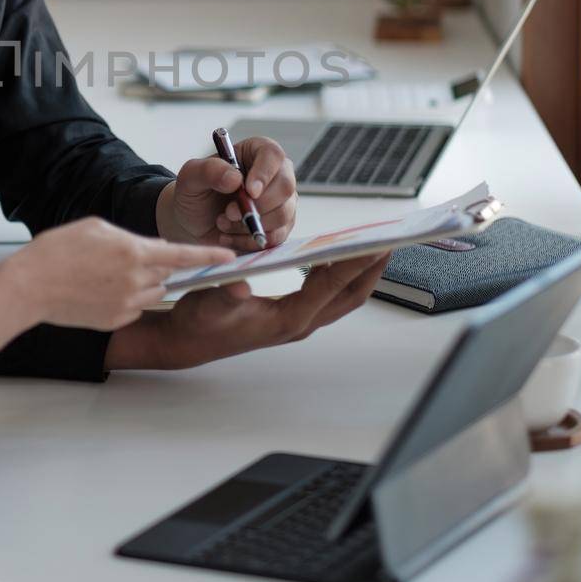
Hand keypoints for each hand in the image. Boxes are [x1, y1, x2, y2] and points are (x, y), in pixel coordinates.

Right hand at [0, 218, 233, 331]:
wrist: (30, 286)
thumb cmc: (59, 251)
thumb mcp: (97, 228)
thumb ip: (131, 238)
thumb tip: (148, 249)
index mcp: (135, 252)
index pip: (184, 255)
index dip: (210, 255)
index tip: (232, 257)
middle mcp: (136, 280)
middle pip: (166, 273)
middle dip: (157, 265)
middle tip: (125, 257)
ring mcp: (127, 304)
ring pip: (152, 291)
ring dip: (142, 282)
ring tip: (107, 274)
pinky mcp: (116, 319)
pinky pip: (134, 307)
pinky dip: (125, 298)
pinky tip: (98, 290)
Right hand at [105, 252, 391, 370]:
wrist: (189, 341)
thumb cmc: (199, 322)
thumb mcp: (208, 303)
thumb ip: (226, 293)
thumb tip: (240, 284)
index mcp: (287, 319)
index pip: (332, 287)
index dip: (356, 264)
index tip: (375, 243)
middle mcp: (300, 323)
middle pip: (350, 295)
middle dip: (373, 268)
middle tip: (391, 240)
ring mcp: (300, 321)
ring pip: (344, 296)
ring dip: (362, 271)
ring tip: (376, 243)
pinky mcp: (294, 316)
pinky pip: (329, 294)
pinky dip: (341, 273)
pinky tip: (340, 254)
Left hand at [156, 135, 296, 251]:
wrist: (195, 221)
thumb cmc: (196, 192)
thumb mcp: (191, 176)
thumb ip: (209, 171)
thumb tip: (235, 178)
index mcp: (256, 152)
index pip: (273, 155)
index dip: (264, 173)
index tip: (249, 191)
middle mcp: (275, 174)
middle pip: (285, 187)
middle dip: (257, 206)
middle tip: (229, 213)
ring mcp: (282, 201)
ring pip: (283, 214)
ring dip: (249, 225)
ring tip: (223, 223)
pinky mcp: (280, 226)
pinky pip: (276, 237)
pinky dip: (249, 241)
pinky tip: (229, 236)